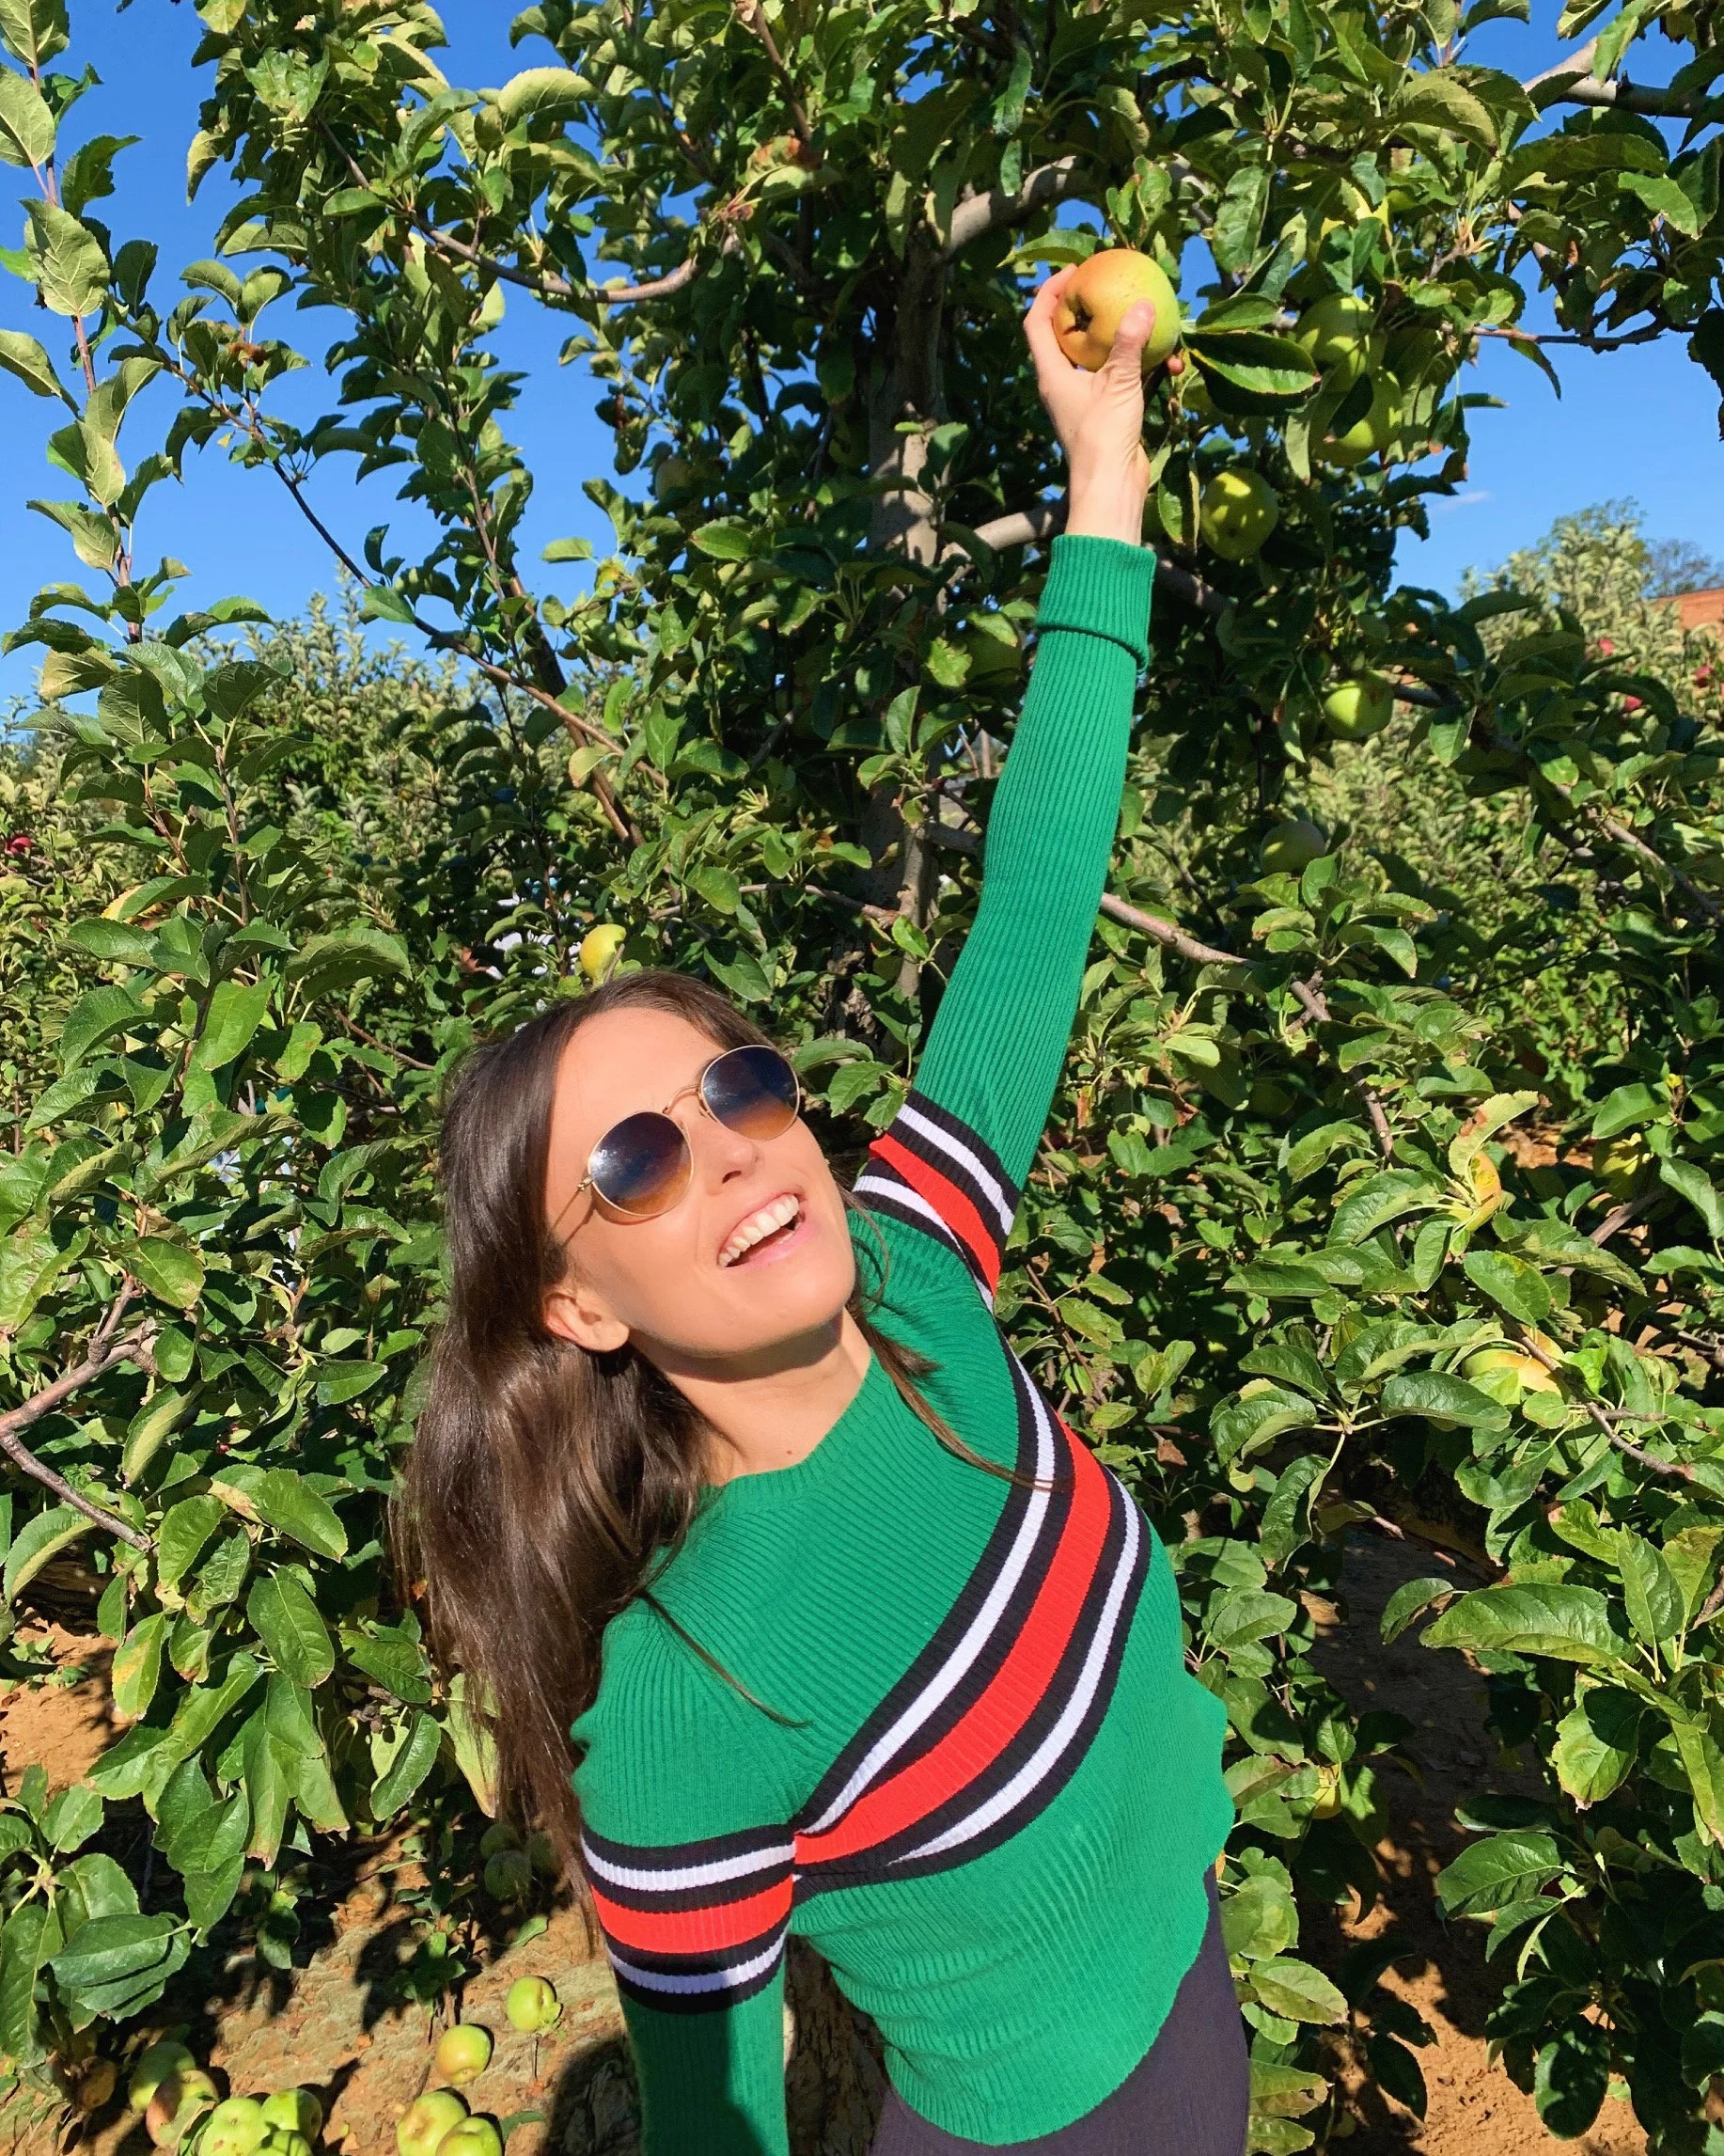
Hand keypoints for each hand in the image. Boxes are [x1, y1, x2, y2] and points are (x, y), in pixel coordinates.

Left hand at [1023, 268, 1153, 545]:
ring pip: (1104, 356)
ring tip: (1152, 321)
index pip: (1037, 322)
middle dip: (1093, 309)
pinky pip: (1127, 378)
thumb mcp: (1119, 383)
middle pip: (1070, 334)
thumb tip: (1143, 304)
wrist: (1111, 487)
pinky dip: (1147, 369)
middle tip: (1114, 285)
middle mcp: (1064, 383)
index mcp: (1052, 373)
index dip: (1049, 293)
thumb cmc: (1103, 436)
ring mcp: (1087, 397)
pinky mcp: (1109, 411)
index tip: (1072, 271)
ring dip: (1129, 340)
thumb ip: (1130, 343)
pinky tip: (1173, 365)